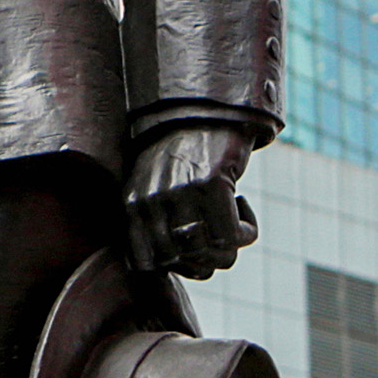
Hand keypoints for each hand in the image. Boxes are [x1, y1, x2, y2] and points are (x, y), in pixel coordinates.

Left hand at [126, 125, 255, 278]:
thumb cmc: (183, 155)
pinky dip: (245, 231)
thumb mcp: (157, 188)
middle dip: (209, 259)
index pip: (147, 265)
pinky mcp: (211, 183)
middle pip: (182, 263)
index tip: (193, 246)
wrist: (205, 107)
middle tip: (219, 233)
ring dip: (230, 247)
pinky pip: (232, 235)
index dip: (176, 266)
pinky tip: (243, 205)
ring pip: (210, 254)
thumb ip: (162, 226)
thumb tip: (196, 270)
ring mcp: (179, 192)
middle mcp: (150, 201)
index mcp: (131, 205)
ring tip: (232, 219)